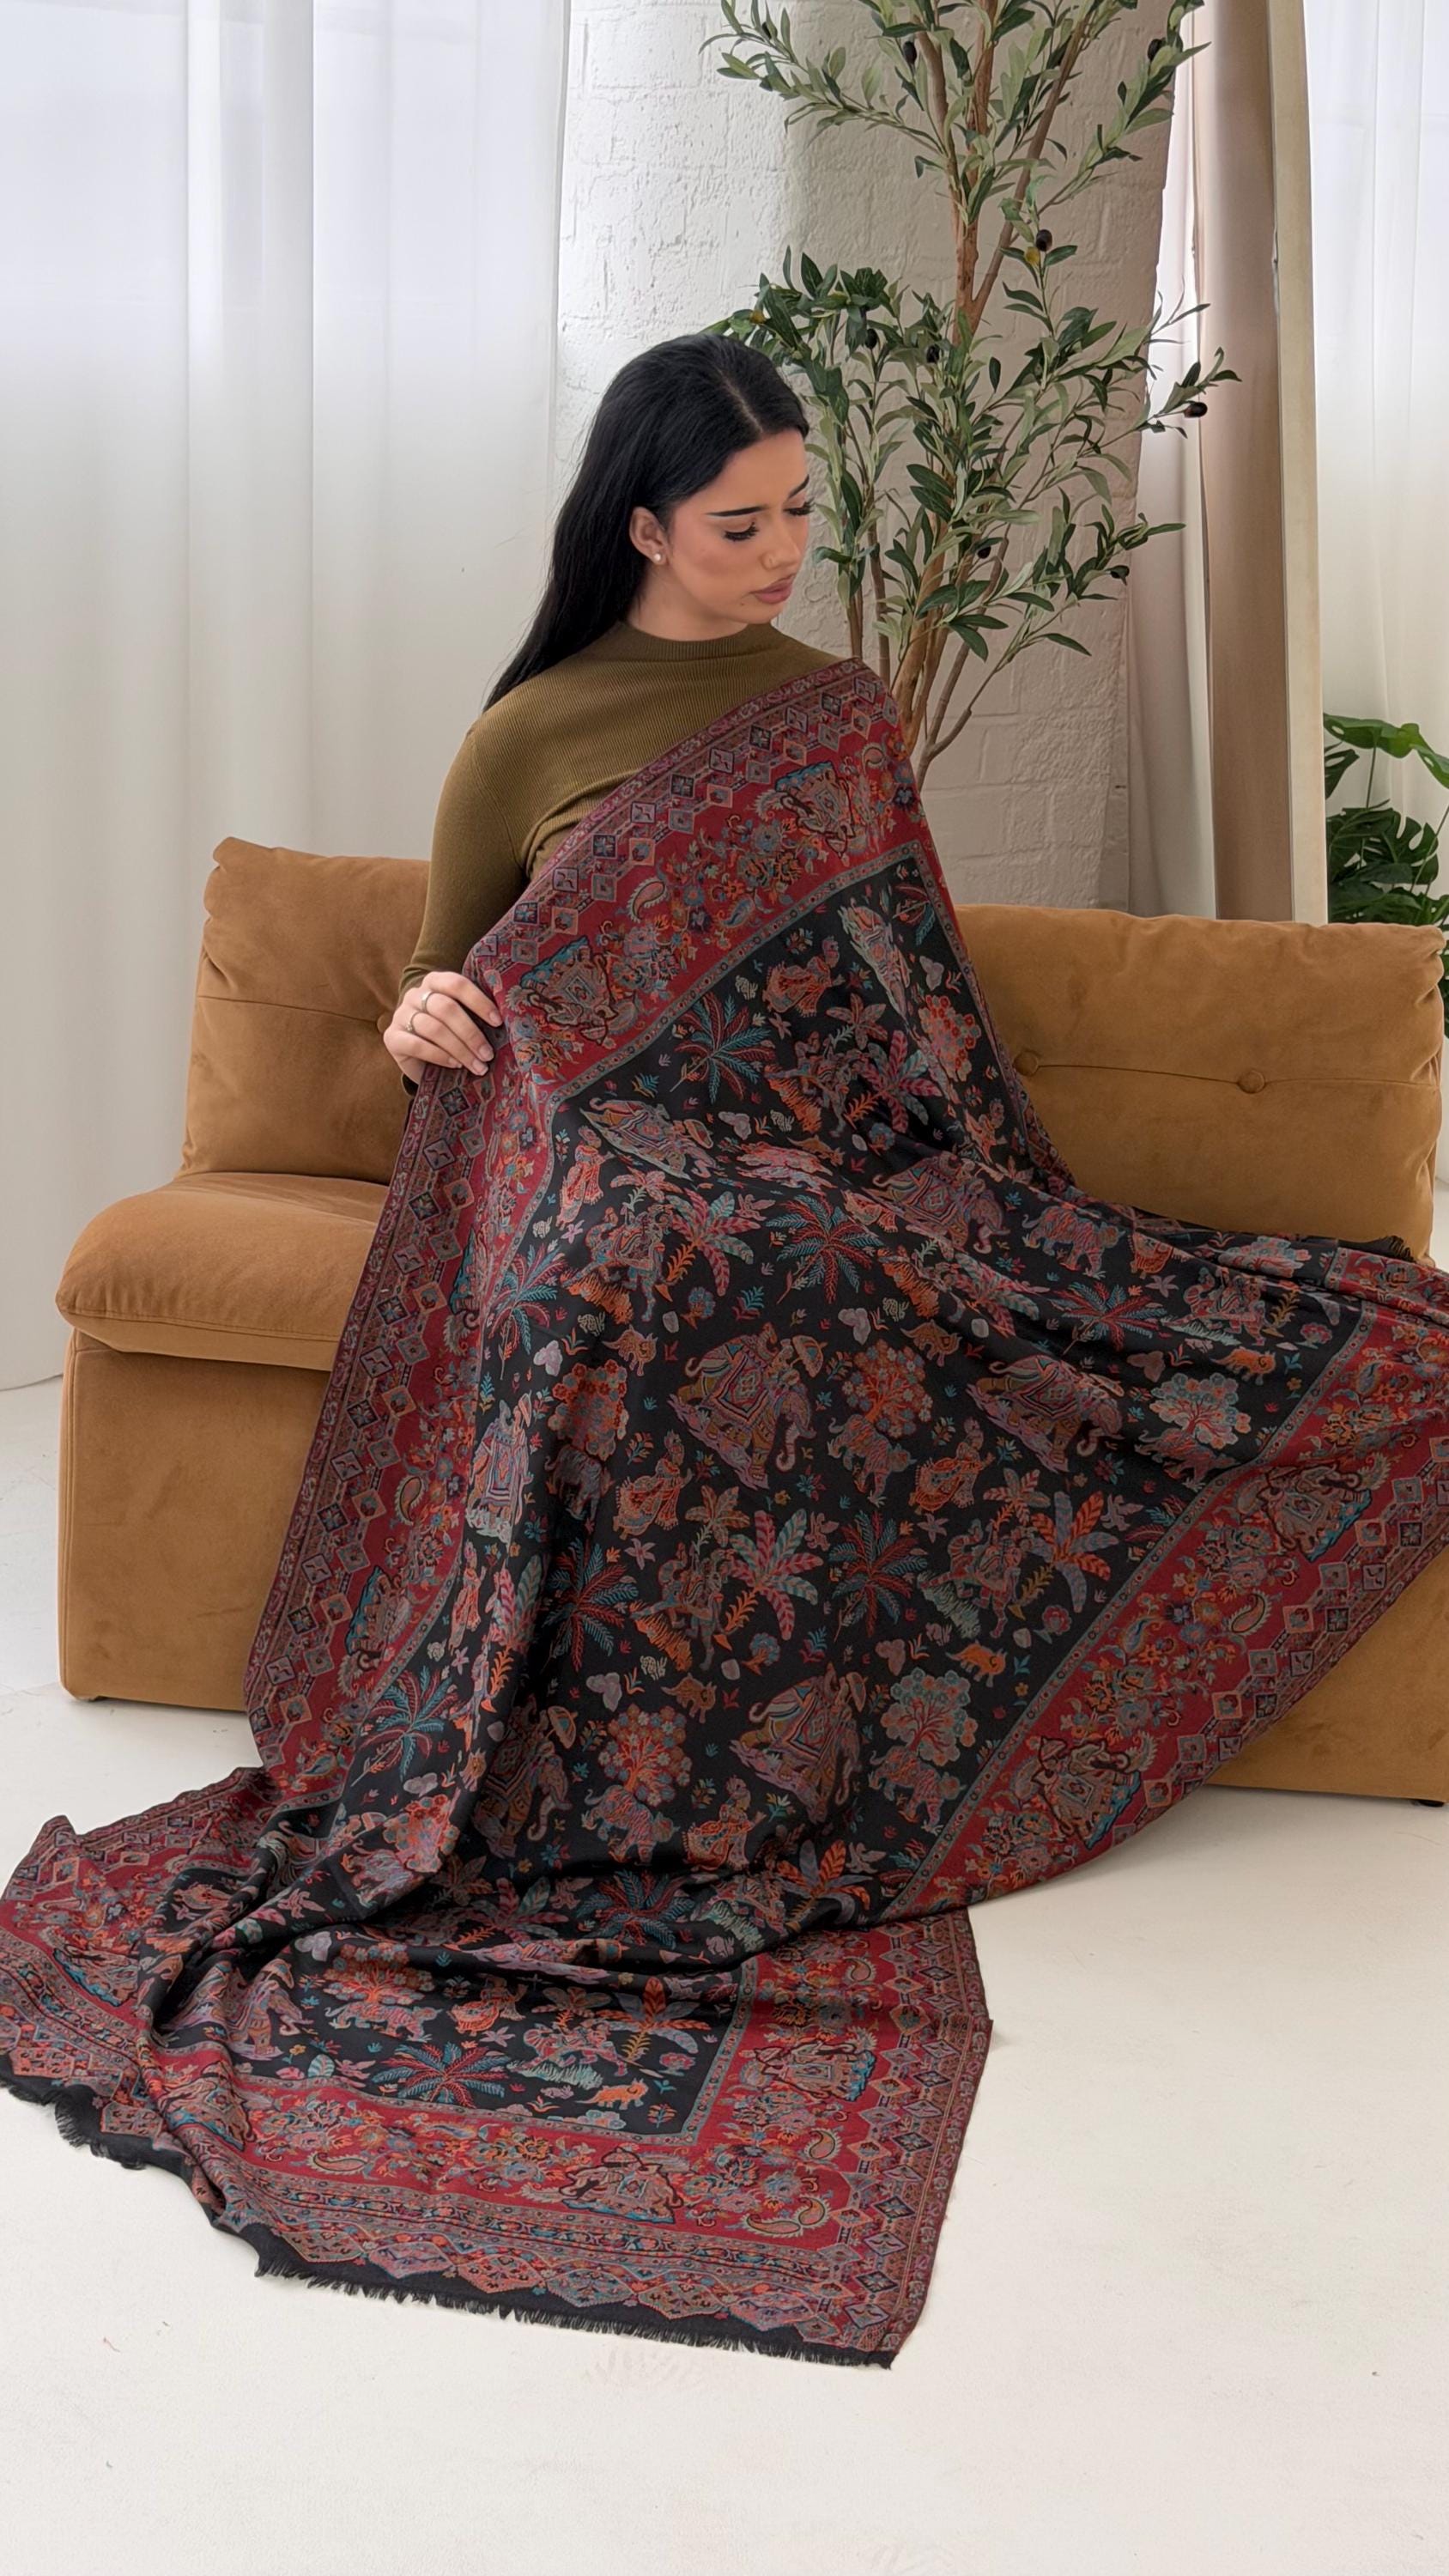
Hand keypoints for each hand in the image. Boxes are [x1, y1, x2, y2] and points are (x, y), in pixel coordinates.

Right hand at [383, 970, 503, 1082]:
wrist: (420, 1056)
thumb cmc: (449, 1034)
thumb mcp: (462, 1020)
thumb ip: (476, 1015)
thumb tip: (509, 1022)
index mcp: (435, 982)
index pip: (456, 984)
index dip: (478, 1001)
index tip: (498, 1022)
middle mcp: (415, 994)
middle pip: (445, 1008)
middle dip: (471, 1033)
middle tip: (488, 1054)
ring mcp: (401, 1014)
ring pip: (433, 1028)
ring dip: (460, 1049)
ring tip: (477, 1065)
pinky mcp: (392, 1037)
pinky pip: (416, 1045)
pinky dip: (439, 1056)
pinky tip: (455, 1065)